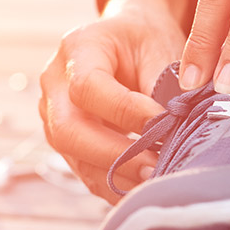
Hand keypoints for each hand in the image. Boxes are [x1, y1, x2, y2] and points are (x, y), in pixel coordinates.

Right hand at [39, 0, 186, 201]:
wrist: (127, 41)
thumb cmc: (145, 40)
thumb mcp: (159, 47)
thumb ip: (162, 85)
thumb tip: (174, 129)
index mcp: (77, 49)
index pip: (88, 87)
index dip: (125, 112)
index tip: (164, 124)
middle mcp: (55, 84)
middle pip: (68, 130)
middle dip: (115, 154)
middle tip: (156, 166)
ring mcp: (54, 116)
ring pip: (75, 158)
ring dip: (118, 176)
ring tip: (156, 181)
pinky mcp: (67, 143)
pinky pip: (86, 173)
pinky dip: (116, 185)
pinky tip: (145, 189)